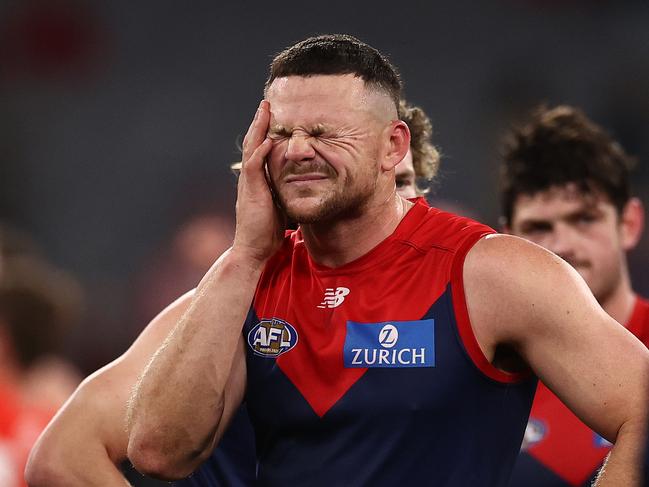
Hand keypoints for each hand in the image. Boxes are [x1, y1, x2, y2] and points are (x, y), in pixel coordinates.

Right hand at [232, 100, 285, 263]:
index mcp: (258, 180)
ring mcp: (249, 184)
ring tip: (265, 110)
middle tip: (267, 103)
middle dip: (260, 122)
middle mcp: (250, 178)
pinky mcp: (251, 192)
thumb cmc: (267, 232)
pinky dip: (260, 152)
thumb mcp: (279, 206)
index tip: (273, 116)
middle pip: (254, 143)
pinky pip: (254, 167)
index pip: (260, 150)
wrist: (254, 250)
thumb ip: (284, 193)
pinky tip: (268, 139)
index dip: (266, 132)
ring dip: (259, 129)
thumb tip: (299, 187)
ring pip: (252, 149)